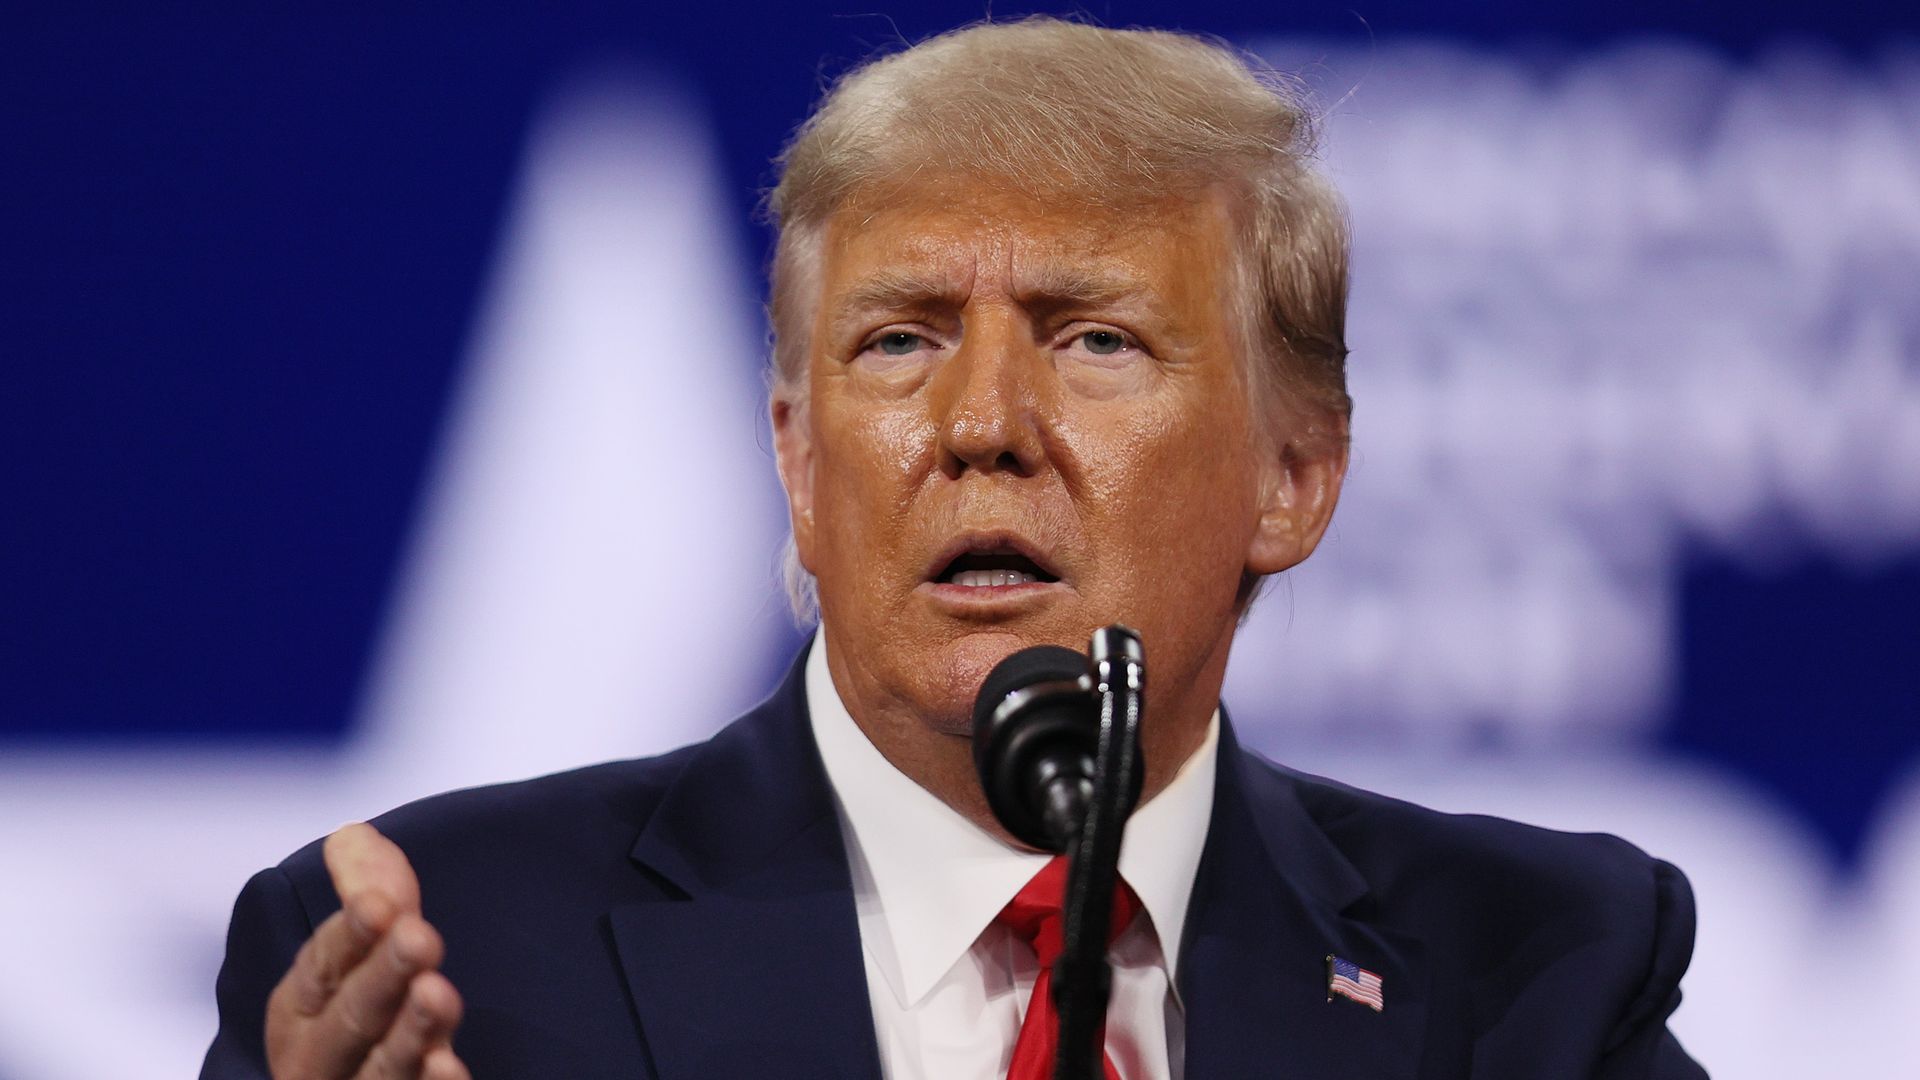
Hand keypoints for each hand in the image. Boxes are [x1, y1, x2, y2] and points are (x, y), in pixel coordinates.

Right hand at [264, 823, 469, 1079]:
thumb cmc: (363, 1011)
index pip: (322, 964)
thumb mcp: (368, 950)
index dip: (350, 935)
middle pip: (351, 1015)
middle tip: (420, 937)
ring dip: (410, 1033)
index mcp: (302, 1006)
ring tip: (439, 994)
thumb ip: (369, 891)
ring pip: (381, 1068)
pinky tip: (451, 1069)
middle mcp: (322, 1055)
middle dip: (383, 976)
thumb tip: (352, 835)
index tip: (379, 905)